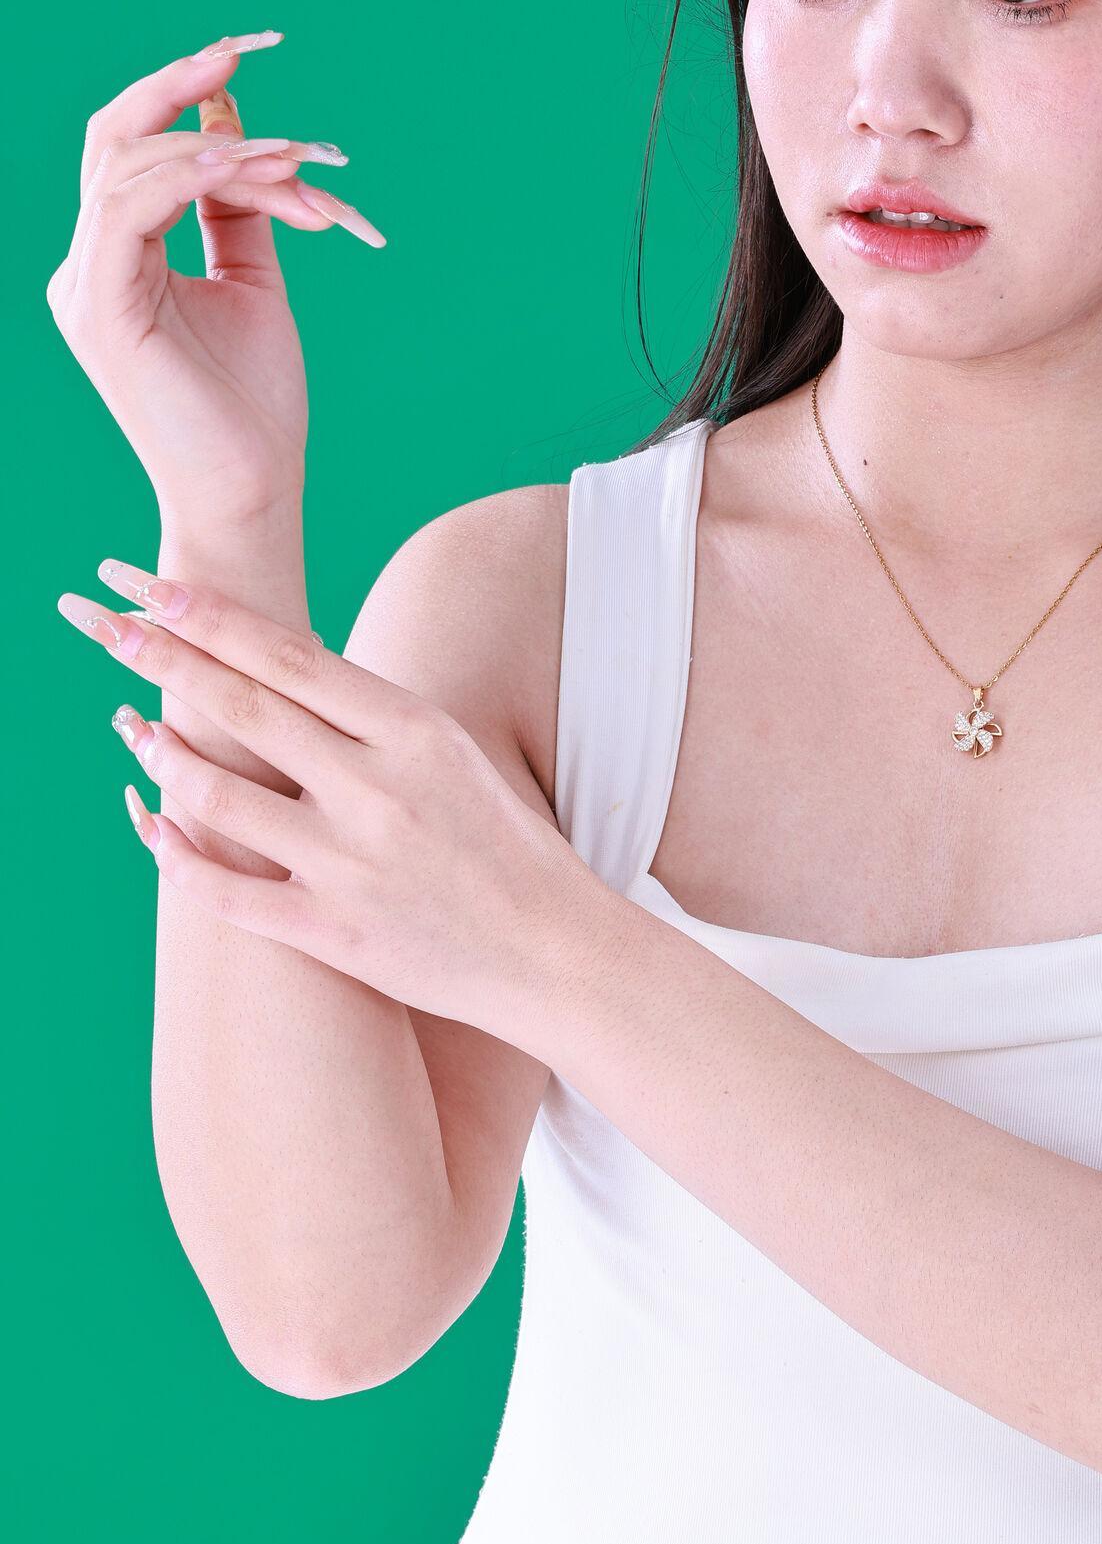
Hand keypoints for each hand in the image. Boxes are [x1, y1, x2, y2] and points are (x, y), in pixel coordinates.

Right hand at [45, 30, 386, 533]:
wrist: (251, 491)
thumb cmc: (253, 406)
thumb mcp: (254, 282)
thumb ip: (239, 207)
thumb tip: (236, 124)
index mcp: (117, 259)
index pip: (133, 149)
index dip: (180, 94)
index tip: (245, 54)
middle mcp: (87, 266)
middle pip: (112, 138)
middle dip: (178, 86)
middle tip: (244, 50)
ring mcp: (85, 287)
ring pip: (127, 165)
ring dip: (218, 147)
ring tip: (291, 158)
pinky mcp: (101, 309)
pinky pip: (127, 209)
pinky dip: (187, 176)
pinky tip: (247, 169)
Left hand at [58, 558, 579, 1045]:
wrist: (558, 955)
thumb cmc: (508, 851)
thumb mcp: (453, 761)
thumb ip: (374, 723)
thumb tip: (289, 672)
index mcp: (414, 733)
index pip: (292, 658)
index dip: (212, 620)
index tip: (153, 587)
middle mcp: (377, 790)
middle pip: (244, 710)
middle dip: (162, 660)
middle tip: (101, 626)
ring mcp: (350, 864)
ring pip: (221, 795)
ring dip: (162, 754)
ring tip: (129, 724)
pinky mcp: (332, 932)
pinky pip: (225, 890)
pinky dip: (174, 855)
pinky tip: (147, 825)